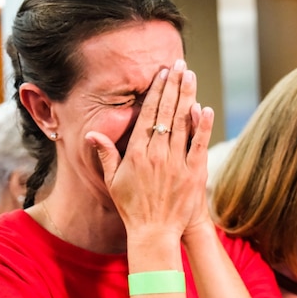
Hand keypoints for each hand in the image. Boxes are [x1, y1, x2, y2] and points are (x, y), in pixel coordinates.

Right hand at [88, 59, 212, 241]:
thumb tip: (92, 134)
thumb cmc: (132, 207)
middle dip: (172, 86)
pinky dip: (202, 126)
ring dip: (187, 97)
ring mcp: (176, 163)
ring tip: (190, 76)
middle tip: (178, 64)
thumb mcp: (113, 181)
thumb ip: (106, 154)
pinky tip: (205, 107)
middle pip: (166, 113)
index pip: (147, 115)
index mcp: (136, 154)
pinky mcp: (193, 174)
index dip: (155, 92)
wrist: (154, 233)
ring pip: (182, 123)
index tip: (161, 74)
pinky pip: (198, 145)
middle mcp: (156, 154)